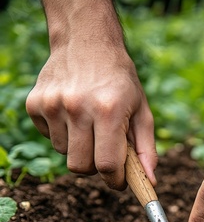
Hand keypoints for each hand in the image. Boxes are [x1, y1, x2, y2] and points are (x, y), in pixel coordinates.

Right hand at [26, 46, 156, 189]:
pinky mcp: (35, 103)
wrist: (86, 40)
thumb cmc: (119, 80)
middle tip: (103, 152)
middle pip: (81, 167)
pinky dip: (62, 133)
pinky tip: (71, 113)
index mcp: (109, 110)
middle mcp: (78, 107)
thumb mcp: (141, 110)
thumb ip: (146, 148)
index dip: (114, 180)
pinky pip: (48, 137)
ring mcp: (53, 104)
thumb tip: (150, 181)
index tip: (119, 180)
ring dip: (78, 148)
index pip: (106, 165)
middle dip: (95, 168)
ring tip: (88, 124)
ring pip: (64, 154)